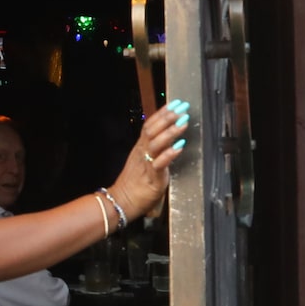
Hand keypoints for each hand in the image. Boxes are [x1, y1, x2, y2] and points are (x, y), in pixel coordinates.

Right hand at [108, 99, 190, 223]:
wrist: (121, 201)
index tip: (174, 103)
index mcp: (140, 147)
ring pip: (155, 144)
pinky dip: (169, 154)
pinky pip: (159, 164)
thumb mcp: (142, 160)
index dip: (162, 113)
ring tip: (183, 123)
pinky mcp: (151, 178)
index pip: (149, 125)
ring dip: (170, 132)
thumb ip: (153, 149)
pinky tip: (179, 147)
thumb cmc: (134, 183)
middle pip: (152, 130)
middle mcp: (142, 153)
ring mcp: (146, 164)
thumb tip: (167, 137)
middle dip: (167, 118)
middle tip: (181, 108)